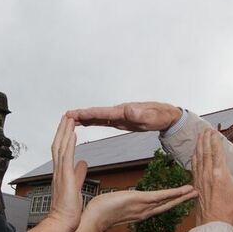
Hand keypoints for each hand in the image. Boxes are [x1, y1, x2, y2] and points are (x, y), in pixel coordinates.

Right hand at [47, 116, 87, 231]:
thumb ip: (78, 173)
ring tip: (70, 118)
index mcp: (61, 172)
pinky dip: (69, 143)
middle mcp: (58, 169)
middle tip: (67, 115)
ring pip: (61, 146)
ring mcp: (60, 172)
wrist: (62, 221)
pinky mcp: (65, 176)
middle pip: (58, 144)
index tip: (68, 125)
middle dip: (62, 129)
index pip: (61, 150)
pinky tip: (73, 133)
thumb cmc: (68, 209)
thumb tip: (83, 164)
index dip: (64, 137)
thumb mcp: (76, 186)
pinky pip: (67, 156)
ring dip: (65, 131)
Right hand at [66, 102, 181, 131]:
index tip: (74, 114)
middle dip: (81, 115)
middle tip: (66, 116)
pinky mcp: (121, 120)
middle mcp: (118, 112)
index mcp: (123, 112)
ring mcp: (119, 116)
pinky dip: (93, 120)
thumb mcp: (150, 116)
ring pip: (98, 117)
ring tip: (70, 119)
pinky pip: (104, 120)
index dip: (87, 114)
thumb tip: (128, 110)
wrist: (166, 116)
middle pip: (96, 114)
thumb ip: (139, 113)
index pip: (102, 113)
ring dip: (84, 118)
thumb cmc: (159, 116)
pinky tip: (87, 122)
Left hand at [68, 186, 197, 231]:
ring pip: (167, 201)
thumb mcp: (115, 203)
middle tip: (195, 194)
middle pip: (167, 205)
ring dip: (182, 196)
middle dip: (182, 200)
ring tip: (194, 191)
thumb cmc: (101, 210)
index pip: (159, 206)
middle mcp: (144, 211)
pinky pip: (161, 196)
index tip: (181, 197)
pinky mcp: (141, 200)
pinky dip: (173, 193)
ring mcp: (144, 207)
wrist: (94, 217)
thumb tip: (120, 198)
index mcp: (139, 212)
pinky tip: (183, 190)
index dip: (172, 201)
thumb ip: (121, 201)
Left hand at [193, 129, 232, 225]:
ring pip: (197, 158)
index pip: (217, 151)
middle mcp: (208, 174)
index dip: (215, 140)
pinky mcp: (196, 186)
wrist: (212, 226)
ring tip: (198, 137)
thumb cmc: (229, 212)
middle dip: (204, 139)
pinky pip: (194, 167)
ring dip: (198, 146)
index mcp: (220, 174)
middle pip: (205, 151)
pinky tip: (194, 155)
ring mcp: (200, 179)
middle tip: (205, 129)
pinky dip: (194, 157)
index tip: (214, 131)